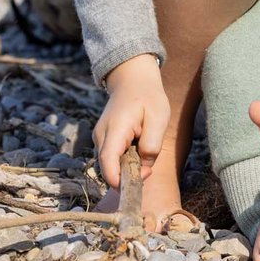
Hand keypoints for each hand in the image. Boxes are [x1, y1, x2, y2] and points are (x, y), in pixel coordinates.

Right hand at [93, 55, 169, 187]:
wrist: (133, 79)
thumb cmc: (148, 97)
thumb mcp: (159, 117)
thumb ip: (152, 145)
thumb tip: (143, 169)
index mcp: (115, 129)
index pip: (108, 163)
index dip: (119, 181)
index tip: (140, 181)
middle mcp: (102, 135)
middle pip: (109, 169)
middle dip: (128, 176)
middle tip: (149, 166)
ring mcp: (100, 138)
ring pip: (111, 165)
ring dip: (128, 166)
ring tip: (143, 148)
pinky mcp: (103, 140)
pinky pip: (112, 158)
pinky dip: (125, 160)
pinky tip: (137, 146)